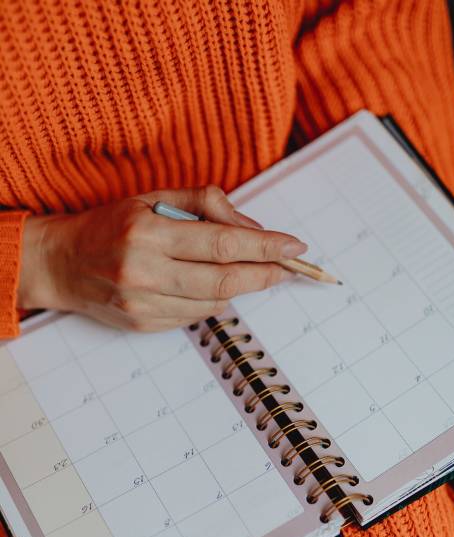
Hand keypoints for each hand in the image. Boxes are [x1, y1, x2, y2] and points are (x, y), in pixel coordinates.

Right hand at [17, 186, 306, 330]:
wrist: (61, 263)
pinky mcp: (143, 325)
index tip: (294, 247)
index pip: (222, 242)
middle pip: (225, 279)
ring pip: (214, 301)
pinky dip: (211, 300)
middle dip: (266, 274)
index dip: (265, 246)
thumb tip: (251, 225)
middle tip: (288, 267)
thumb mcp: (152, 198)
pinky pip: (195, 316)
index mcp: (148, 233)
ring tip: (240, 269)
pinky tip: (204, 284)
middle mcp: (145, 272)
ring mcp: (143, 304)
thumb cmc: (110, 225)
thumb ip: (204, 203)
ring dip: (238, 286)